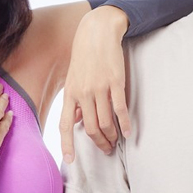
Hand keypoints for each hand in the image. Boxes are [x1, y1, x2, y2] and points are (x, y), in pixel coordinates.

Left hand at [60, 5, 130, 162]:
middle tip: (107, 150)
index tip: (69, 160)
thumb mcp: (74, 78)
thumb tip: (78, 120)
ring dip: (112, 136)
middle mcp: (83, 93)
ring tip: (117, 141)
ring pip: (105, 122)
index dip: (67, 145)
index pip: (65, 125)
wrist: (97, 32)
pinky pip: (120, 109)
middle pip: (90, 128)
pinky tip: (128, 132)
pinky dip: (124, 124)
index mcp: (71, 93)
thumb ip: (76, 101)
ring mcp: (99, 88)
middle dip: (99, 143)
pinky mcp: (115, 82)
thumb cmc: (85, 56)